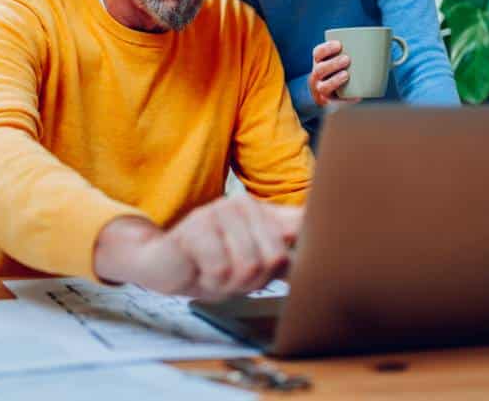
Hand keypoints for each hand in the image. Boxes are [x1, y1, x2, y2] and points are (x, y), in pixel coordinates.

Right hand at [94, 196, 302, 300]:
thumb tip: (323, 256)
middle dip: (254, 280)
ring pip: (248, 266)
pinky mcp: (196, 227)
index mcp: (263, 211)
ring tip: (216, 273)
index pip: (301, 224)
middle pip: (275, 257)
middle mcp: (243, 204)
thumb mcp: (255, 263)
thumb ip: (285, 255)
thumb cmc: (212, 264)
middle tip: (233, 275)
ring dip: (231, 283)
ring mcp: (218, 212)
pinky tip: (201, 271)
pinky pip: (220, 270)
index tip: (316, 246)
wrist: (164, 266)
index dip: (309, 242)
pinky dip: (211, 281)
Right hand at [308, 40, 355, 106]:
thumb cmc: (340, 70)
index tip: (339, 45)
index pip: (318, 53)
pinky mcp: (328, 101)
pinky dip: (346, 98)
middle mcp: (317, 75)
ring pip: (323, 86)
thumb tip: (378, 46)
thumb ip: (351, 53)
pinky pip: (334, 101)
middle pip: (320, 69)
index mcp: (319, 62)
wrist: (328, 92)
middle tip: (347, 59)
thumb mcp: (339, 58)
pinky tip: (355, 96)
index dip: (326, 48)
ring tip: (346, 75)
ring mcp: (320, 89)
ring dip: (335, 80)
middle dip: (332, 64)